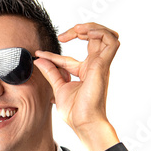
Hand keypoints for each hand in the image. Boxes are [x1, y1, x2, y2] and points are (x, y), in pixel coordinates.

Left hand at [34, 23, 119, 150]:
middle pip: (95, 38)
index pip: (70, 56)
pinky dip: (100, 32)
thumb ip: (51, 72)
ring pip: (106, 35)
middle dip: (80, 29)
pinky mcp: (103, 65)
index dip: (53, 54)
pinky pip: (111, 42)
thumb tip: (39, 60)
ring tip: (78, 29)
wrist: (83, 123)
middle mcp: (96, 66)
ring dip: (92, 27)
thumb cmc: (75, 111)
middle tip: (63, 35)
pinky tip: (85, 33)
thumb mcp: (58, 87)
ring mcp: (101, 65)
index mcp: (86, 71)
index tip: (38, 54)